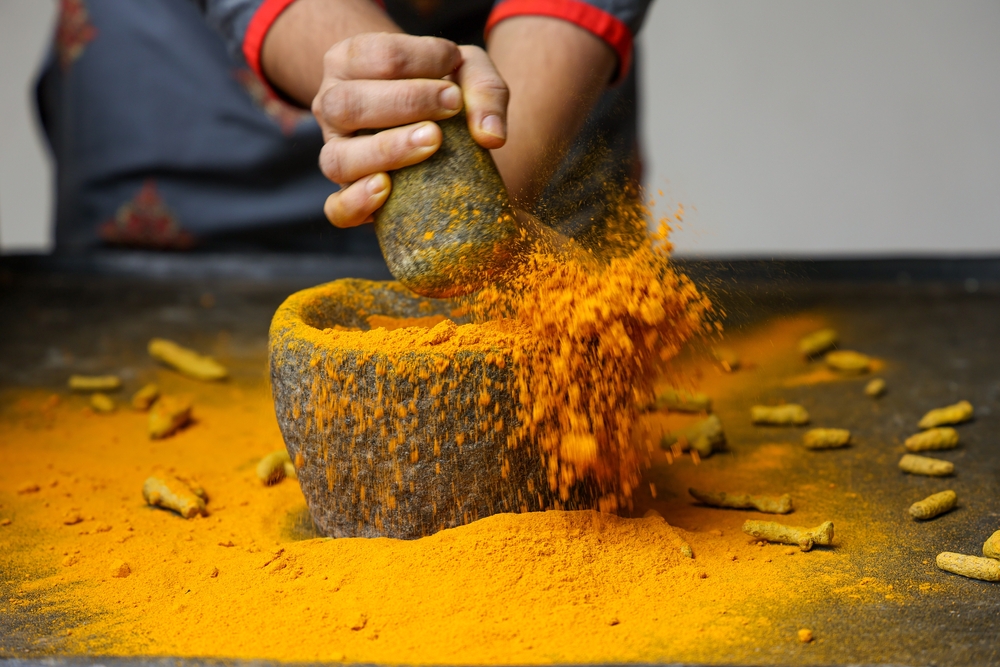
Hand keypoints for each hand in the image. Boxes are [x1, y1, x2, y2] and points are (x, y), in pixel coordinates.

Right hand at [313, 33, 508, 227]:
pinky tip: (386, 189)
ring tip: (432, 141)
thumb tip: (491, 136)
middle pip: (347, 104)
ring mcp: (336, 153)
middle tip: (451, 103)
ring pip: (338, 158)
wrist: (434, 126)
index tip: (454, 62)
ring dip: (386, 149)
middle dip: (405, 101)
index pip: (372, 55)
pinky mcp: (345, 196)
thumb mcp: (465, 73)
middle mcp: (332, 107)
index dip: (418, 58)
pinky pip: (337, 208)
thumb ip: (483, 89)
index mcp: (349, 63)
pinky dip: (357, 202)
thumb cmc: (443, 89)